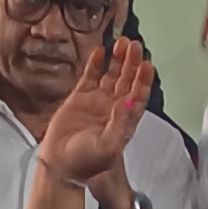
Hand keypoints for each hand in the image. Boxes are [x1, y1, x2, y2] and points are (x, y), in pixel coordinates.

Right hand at [31, 33, 150, 190]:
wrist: (60, 165)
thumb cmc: (86, 163)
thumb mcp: (107, 147)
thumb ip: (120, 124)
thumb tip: (130, 100)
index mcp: (125, 121)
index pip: (138, 96)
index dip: (143, 80)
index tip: (147, 64)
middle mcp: (114, 109)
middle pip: (127, 80)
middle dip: (132, 63)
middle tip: (135, 45)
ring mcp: (97, 101)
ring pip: (112, 75)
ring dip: (118, 60)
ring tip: (122, 43)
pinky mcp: (80, 97)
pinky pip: (91, 76)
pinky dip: (95, 64)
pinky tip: (100, 51)